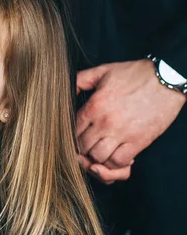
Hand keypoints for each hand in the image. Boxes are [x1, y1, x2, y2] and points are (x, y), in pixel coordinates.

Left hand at [76, 59, 185, 183]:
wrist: (166, 78)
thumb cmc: (136, 74)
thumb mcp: (103, 71)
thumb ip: (81, 79)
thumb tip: (68, 90)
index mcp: (94, 105)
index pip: (73, 130)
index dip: (72, 136)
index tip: (78, 137)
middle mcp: (105, 122)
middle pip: (83, 147)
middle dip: (82, 150)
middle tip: (87, 149)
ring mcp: (122, 133)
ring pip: (99, 158)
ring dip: (98, 159)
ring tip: (101, 152)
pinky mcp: (138, 141)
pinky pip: (119, 162)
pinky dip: (115, 164)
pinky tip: (116, 155)